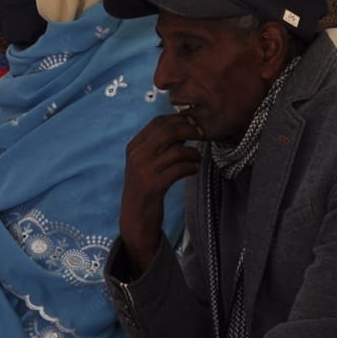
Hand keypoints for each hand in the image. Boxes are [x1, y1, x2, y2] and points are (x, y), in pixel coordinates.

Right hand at [117, 113, 201, 273]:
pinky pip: (180, 169)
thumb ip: (159, 146)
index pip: (158, 122)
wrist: (135, 218)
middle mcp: (137, 155)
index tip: (194, 123)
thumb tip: (184, 126)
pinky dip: (191, 167)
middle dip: (189, 129)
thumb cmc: (145, 188)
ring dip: (193, 152)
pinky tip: (194, 169)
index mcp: (134, 146)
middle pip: (168, 131)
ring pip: (177, 150)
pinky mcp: (154, 185)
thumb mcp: (145, 163)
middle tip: (202, 134)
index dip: (179, 119)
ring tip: (197, 158)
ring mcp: (144, 170)